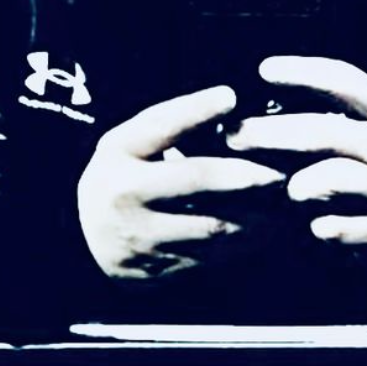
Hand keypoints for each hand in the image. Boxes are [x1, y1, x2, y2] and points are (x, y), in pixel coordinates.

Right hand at [77, 85, 284, 280]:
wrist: (86, 241)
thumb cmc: (121, 179)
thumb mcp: (130, 144)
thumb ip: (171, 124)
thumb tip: (229, 100)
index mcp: (117, 155)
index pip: (160, 126)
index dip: (196, 109)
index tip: (230, 96)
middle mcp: (125, 196)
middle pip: (197, 178)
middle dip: (246, 173)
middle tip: (278, 171)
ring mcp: (141, 237)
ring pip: (212, 224)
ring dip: (254, 214)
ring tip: (280, 203)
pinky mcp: (158, 269)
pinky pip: (211, 256)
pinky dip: (242, 243)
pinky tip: (263, 232)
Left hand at [225, 57, 366, 256]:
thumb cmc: (353, 173)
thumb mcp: (342, 139)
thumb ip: (307, 121)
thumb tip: (241, 112)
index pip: (346, 82)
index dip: (306, 73)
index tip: (264, 70)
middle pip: (325, 131)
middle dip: (272, 132)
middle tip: (232, 137)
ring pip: (332, 178)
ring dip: (298, 185)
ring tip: (288, 193)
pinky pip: (337, 226)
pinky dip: (320, 227)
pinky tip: (313, 229)